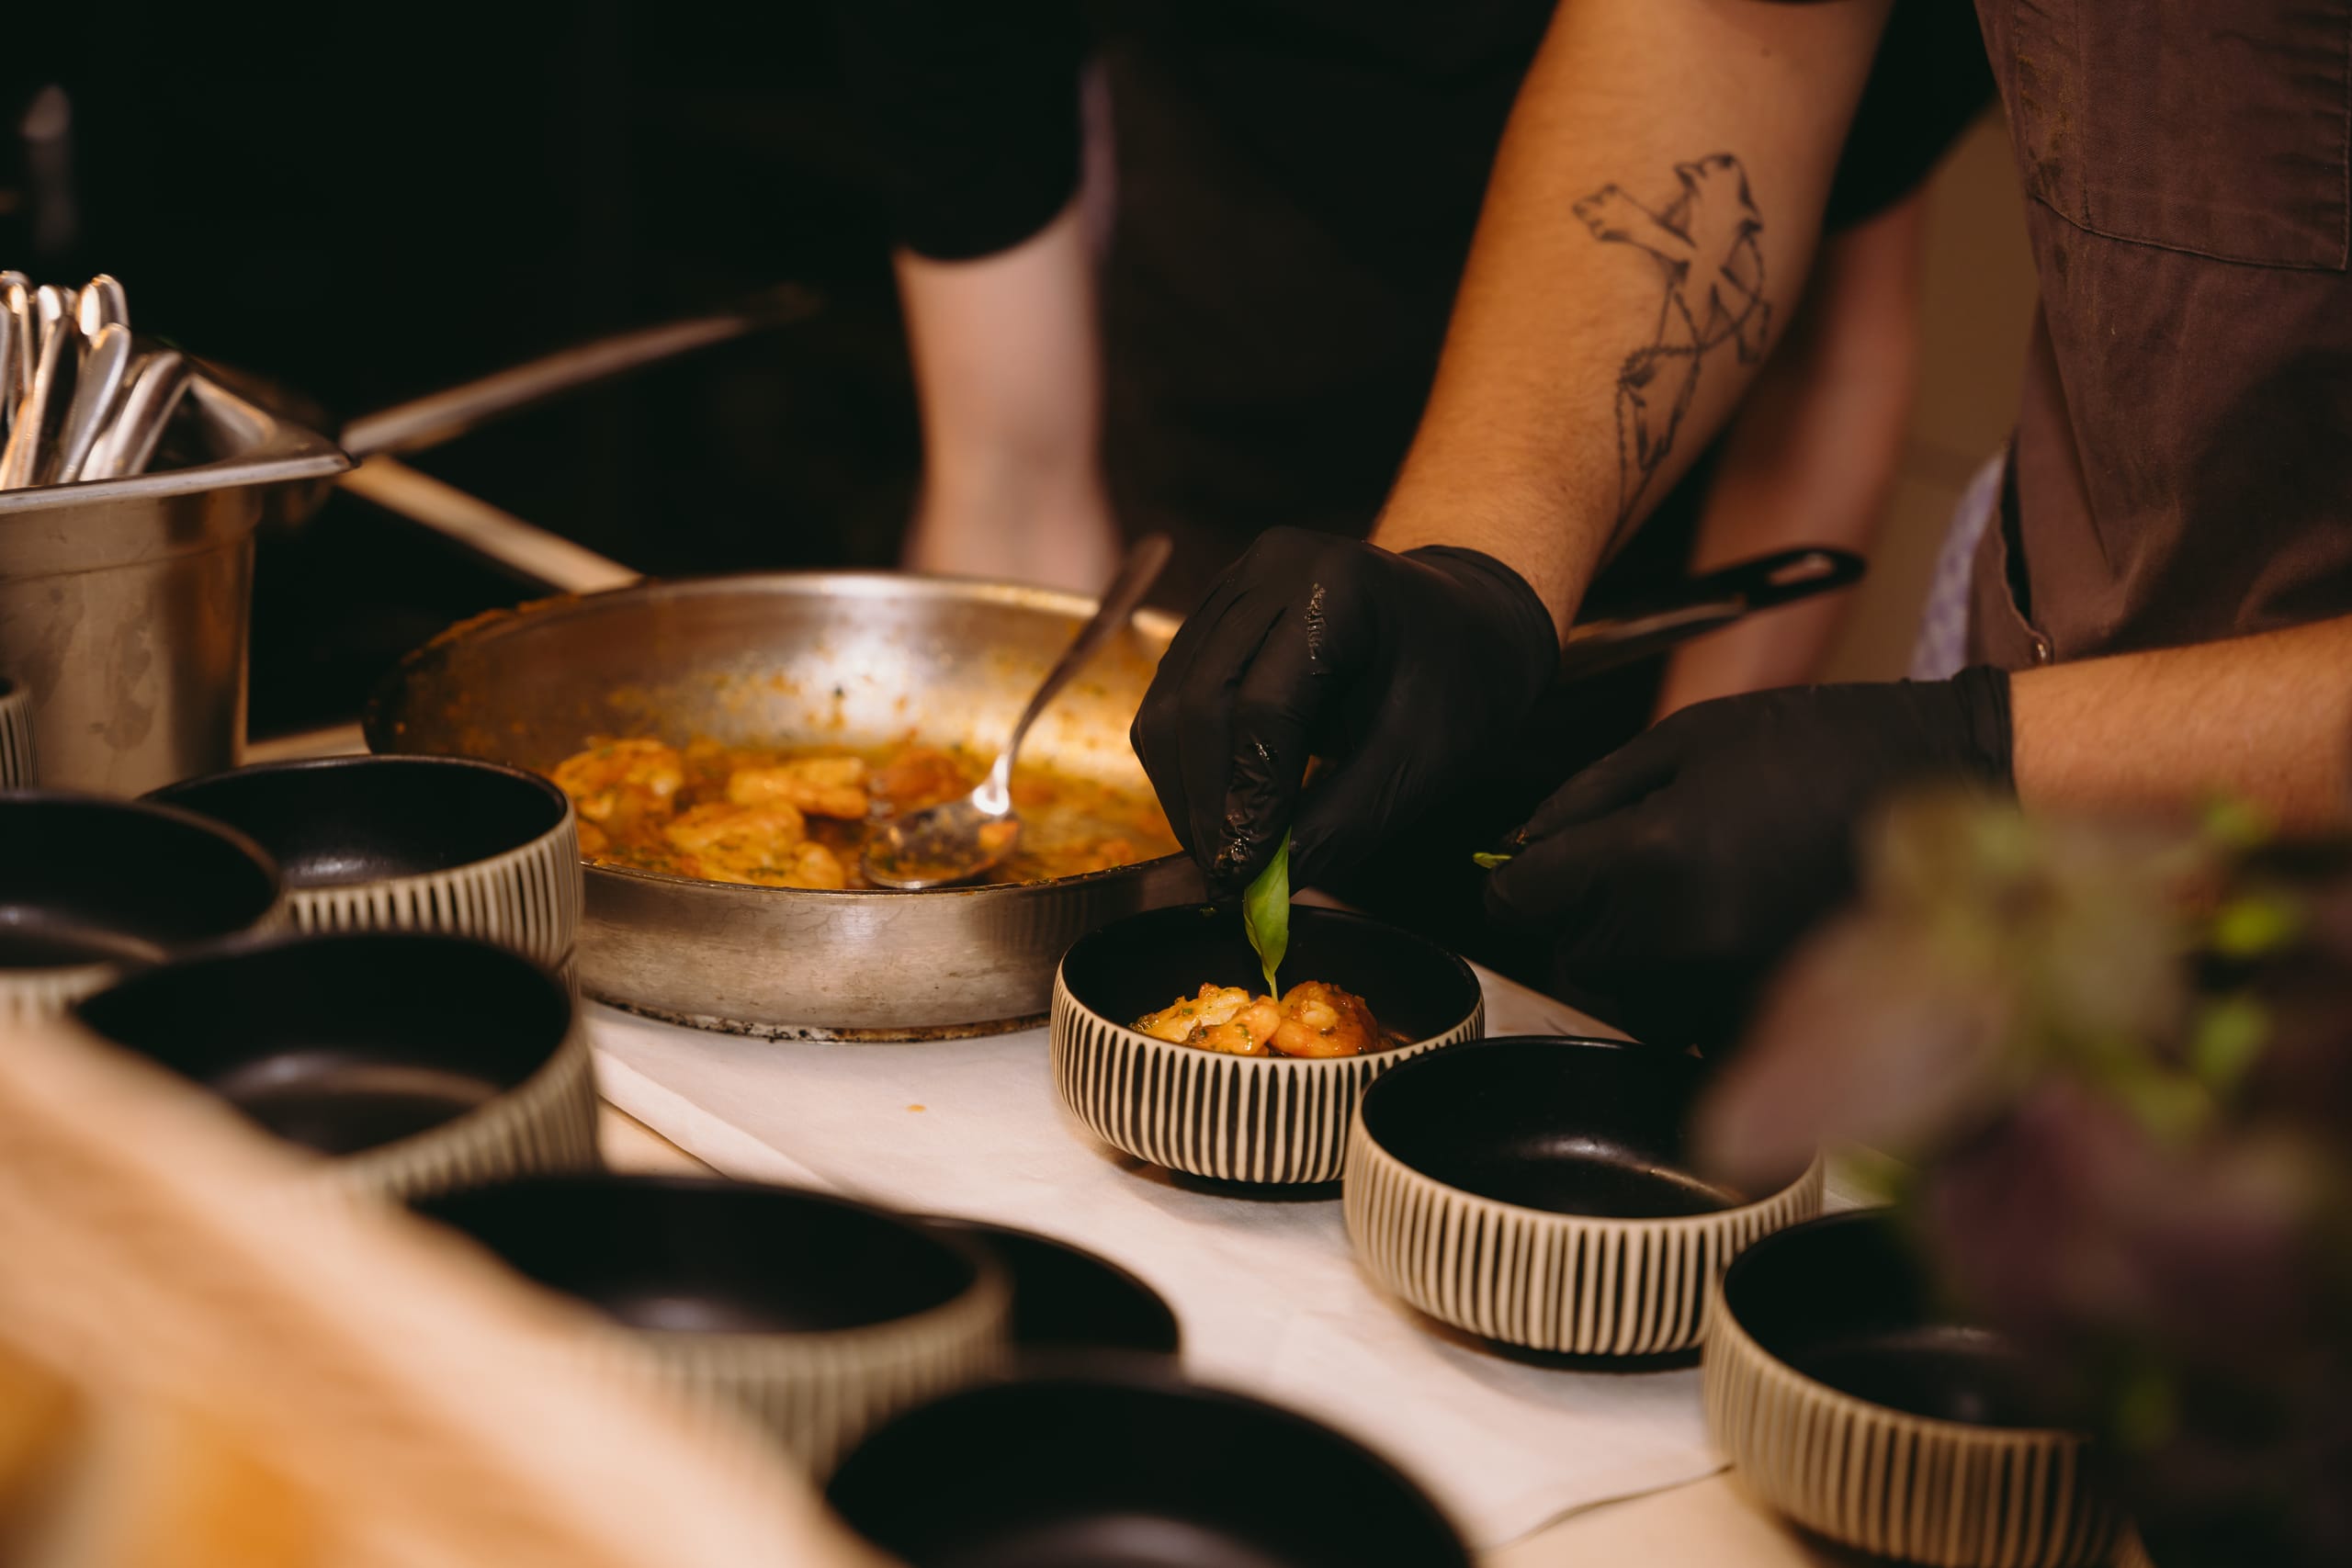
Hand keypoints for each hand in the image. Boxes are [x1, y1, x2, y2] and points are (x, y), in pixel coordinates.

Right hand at [1131, 527, 1558, 896]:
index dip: (1249, 798)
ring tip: (1221, 853)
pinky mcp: (1212, 616)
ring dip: (1185, 790)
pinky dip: (1187, 766)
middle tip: (1224, 875)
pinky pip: (1172, 698)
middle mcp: (1268, 568)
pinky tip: (1219, 811)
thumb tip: (1263, 891)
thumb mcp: (1423, 762)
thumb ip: (1344, 824)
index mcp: (1336, 584)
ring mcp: (1232, 586)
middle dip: (1205, 801)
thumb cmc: (1461, 686)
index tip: (1248, 873)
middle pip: (1199, 699)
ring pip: (1169, 703)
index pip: (1263, 705)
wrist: (1466, 623)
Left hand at [1485, 668, 2014, 1044]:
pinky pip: (1689, 1023)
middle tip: (1625, 869)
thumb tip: (1519, 843)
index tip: (1524, 871)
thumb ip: (1590, 794)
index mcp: (1655, 852)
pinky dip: (1687, 989)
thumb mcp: (1689, 737)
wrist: (1951, 782)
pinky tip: (1721, 934)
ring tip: (1684, 898)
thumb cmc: (1819, 744)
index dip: (1516, 881)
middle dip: (1579, 916)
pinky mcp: (1779, 1015)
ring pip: (1625, 999)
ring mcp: (1734, 983)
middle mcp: (1685, 933)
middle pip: (1572, 955)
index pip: (1526, 899)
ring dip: (1630, 959)